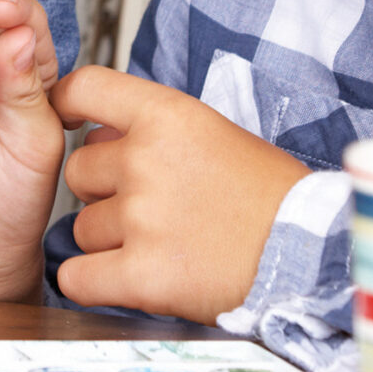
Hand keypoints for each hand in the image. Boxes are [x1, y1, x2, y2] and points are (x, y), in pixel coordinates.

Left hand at [50, 64, 308, 322]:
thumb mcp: (214, 133)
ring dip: (108, 242)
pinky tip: (126, 278)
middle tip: (150, 208)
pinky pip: (76, 277)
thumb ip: (153, 129)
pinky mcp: (141, 275)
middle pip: (78, 172)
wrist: (308, 254)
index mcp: (168, 116)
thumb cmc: (267, 196)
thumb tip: (94, 134)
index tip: (64, 119)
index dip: (65, 104)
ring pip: (81, 228)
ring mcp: (142, 218)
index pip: (86, 88)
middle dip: (103, 193)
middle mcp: (147, 160)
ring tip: (162, 245)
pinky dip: (92, 282)